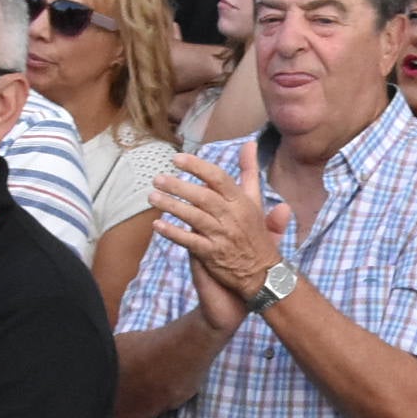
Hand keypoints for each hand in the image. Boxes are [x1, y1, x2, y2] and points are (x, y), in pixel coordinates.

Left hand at [152, 147, 294, 314]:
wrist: (263, 273)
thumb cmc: (256, 234)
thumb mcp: (256, 201)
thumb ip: (250, 172)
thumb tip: (249, 144)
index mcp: (241, 202)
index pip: (218, 178)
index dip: (197, 167)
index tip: (177, 159)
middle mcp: (232, 217)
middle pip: (202, 197)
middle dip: (178, 186)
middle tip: (157, 178)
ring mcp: (221, 236)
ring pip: (193, 217)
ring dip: (171, 206)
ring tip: (152, 197)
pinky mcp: (212, 255)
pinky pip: (189, 241)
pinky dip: (173, 233)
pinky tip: (158, 225)